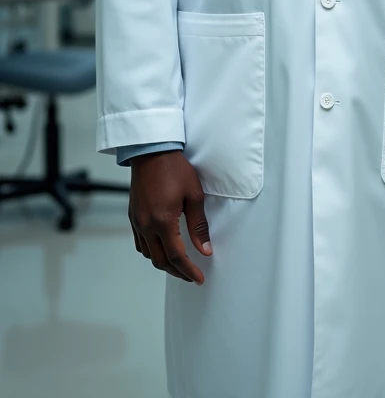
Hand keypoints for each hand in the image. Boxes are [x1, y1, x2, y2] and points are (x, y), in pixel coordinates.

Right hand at [128, 150, 211, 284]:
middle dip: (177, 272)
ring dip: (163, 263)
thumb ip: (199, 225)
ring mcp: (137, 221)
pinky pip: (140, 243)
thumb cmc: (175, 169)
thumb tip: (205, 249)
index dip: (189, 271)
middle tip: (192, 275)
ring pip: (148, 254)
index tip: (199, 279)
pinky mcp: (132, 216)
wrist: (151, 152)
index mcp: (163, 221)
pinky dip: (151, 251)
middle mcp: (146, 225)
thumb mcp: (194, 195)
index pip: (177, 256)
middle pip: (160, 261)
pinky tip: (162, 248)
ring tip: (179, 265)